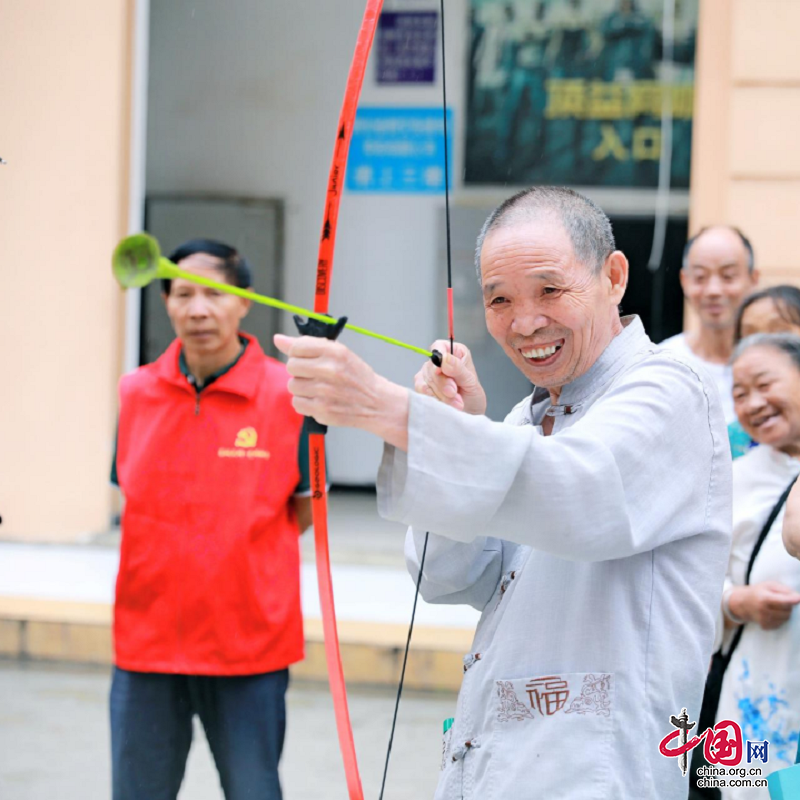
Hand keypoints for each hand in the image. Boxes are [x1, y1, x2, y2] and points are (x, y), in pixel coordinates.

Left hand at [274, 334, 408, 449]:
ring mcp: (325, 391)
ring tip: (318, 389)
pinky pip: (297, 403)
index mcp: (334, 351)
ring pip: (292, 386)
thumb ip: (307, 345)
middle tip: (314, 375)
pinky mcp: (322, 410)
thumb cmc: (356, 377)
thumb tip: (278, 339)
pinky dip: (305, 403)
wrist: (376, 402)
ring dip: (302, 388)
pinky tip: (319, 400)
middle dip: (299, 371)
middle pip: (291, 366)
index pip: (297, 346)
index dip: (297, 353)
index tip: (305, 358)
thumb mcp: (338, 353)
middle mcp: (329, 370)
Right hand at [413, 340, 486, 414]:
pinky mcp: (423, 388)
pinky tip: (444, 405)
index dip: (438, 357)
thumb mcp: (470, 382)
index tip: (441, 371)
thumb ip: (458, 369)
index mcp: (454, 353)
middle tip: (454, 393)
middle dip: (443, 383)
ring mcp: (429, 375)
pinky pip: (421, 391)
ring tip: (456, 403)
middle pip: (431, 367)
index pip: (438, 346)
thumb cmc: (473, 396)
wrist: (470, 414)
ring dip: (440, 394)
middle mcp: (439, 362)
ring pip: (426, 380)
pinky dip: (433, 399)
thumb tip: (445, 359)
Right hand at [728, 581, 799, 630]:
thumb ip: (783, 589)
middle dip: (788, 605)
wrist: (743, 603)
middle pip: (787, 610)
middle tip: (780, 599)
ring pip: (786, 618)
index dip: (792, 600)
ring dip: (785, 612)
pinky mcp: (766, 626)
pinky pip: (781, 623)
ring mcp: (764, 620)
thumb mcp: (769, 585)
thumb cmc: (758, 592)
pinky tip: (772, 613)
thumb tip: (797, 597)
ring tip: (776, 606)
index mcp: (763, 598)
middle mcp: (763, 610)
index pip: (782, 601)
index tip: (798, 598)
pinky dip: (780, 618)